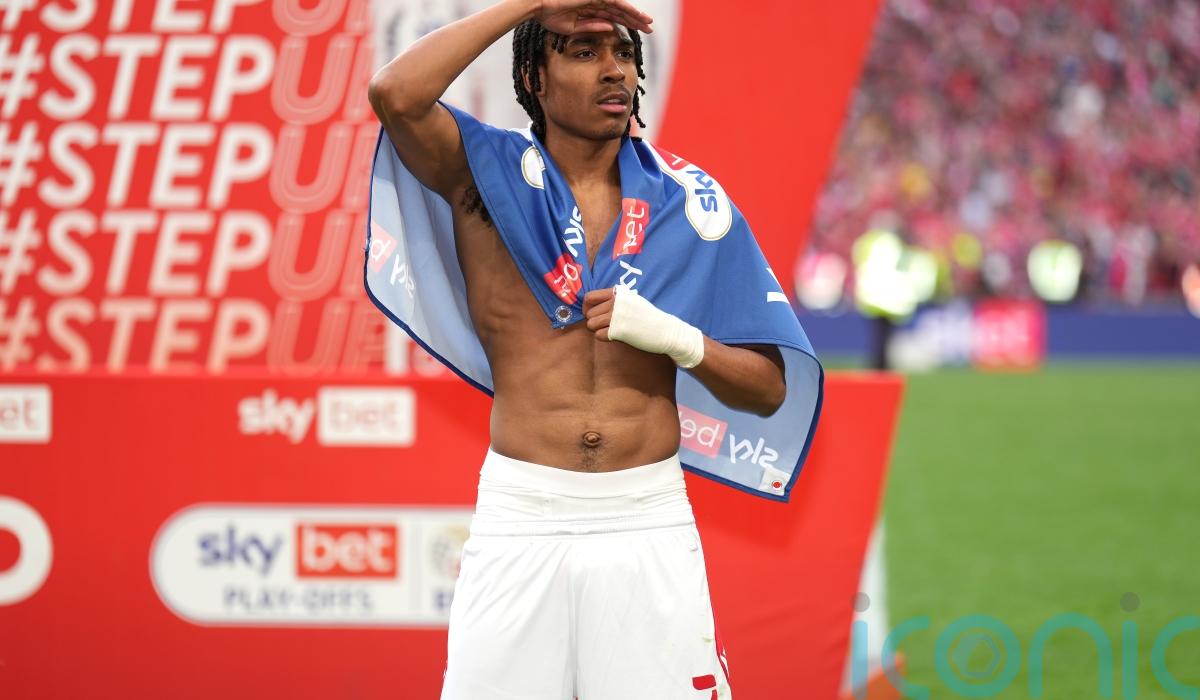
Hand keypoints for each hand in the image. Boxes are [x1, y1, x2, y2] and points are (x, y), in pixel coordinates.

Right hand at [535, 0, 653, 35]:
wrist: (537, 5)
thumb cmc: (548, 16)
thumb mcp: (572, 27)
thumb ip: (591, 27)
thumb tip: (610, 28)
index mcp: (588, 9)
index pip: (611, 16)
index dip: (625, 23)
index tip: (637, 32)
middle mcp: (594, 1)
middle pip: (619, 11)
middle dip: (635, 20)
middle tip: (649, 29)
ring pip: (621, 7)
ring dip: (635, 16)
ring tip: (648, 24)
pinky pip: (615, 2)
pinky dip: (627, 9)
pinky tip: (637, 15)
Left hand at [583, 286, 704, 367]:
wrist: (666, 331)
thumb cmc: (647, 317)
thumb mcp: (631, 301)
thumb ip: (614, 300)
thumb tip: (590, 307)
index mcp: (618, 293)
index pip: (589, 297)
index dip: (587, 308)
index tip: (592, 314)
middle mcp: (616, 302)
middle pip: (589, 313)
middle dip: (595, 321)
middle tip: (607, 325)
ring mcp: (616, 316)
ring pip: (591, 324)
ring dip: (598, 330)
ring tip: (612, 330)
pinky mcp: (618, 331)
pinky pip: (598, 335)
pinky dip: (605, 338)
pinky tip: (616, 337)